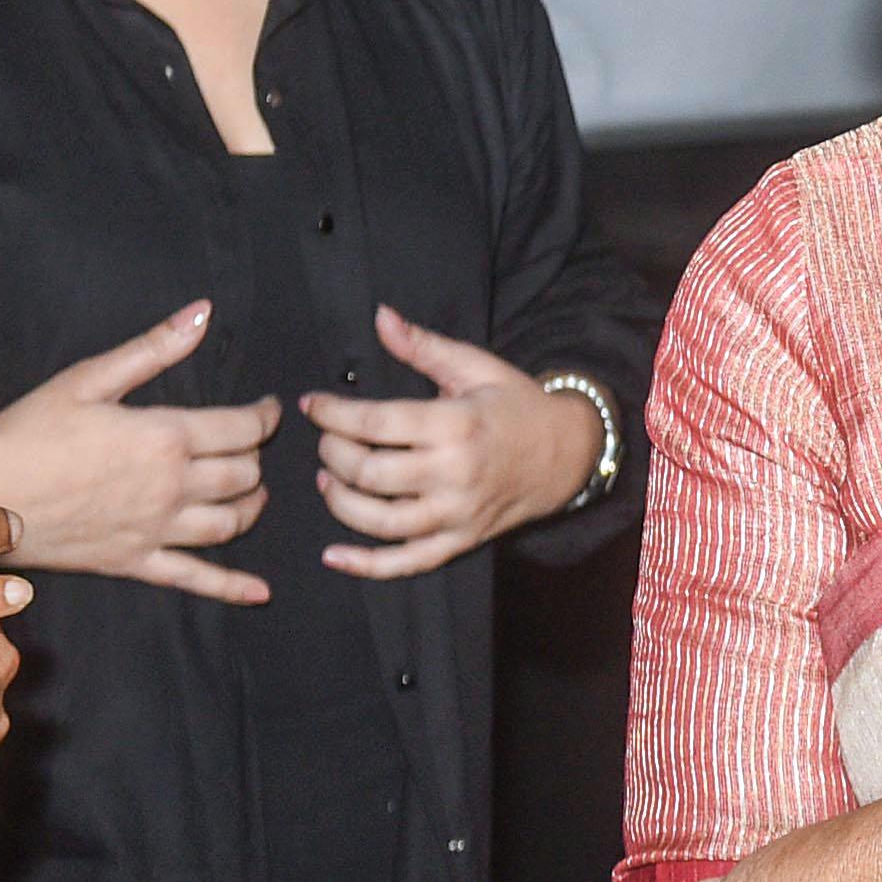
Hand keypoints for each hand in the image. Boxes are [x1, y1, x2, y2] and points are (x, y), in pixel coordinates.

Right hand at [0, 302, 275, 602]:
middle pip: (244, 475)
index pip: (243, 428)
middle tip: (248, 447)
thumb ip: (154, 348)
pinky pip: (194, 578)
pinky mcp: (133, 561)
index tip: (269, 409)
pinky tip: (261, 592)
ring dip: (251, 507)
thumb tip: (203, 312)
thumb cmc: (29, 431)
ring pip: (231, 524)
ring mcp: (155, 529)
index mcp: (165, 437)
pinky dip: (232, 587)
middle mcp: (171, 486)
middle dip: (256, 458)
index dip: (265, 417)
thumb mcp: (88, 378)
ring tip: (252, 493)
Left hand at [304, 308, 602, 579]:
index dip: (333, 414)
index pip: (376, 423)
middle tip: (325, 440)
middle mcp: (455, 473)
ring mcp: (457, 513)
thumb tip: (381, 317)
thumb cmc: (517, 404)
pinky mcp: (460, 540)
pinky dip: (367, 565)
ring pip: (381, 521)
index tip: (312, 405)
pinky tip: (334, 555)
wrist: (569, 452)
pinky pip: (407, 563)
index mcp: (456, 424)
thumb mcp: (475, 367)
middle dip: (333, 454)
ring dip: (340, 502)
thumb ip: (423, 346)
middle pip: (370, 473)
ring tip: (327, 479)